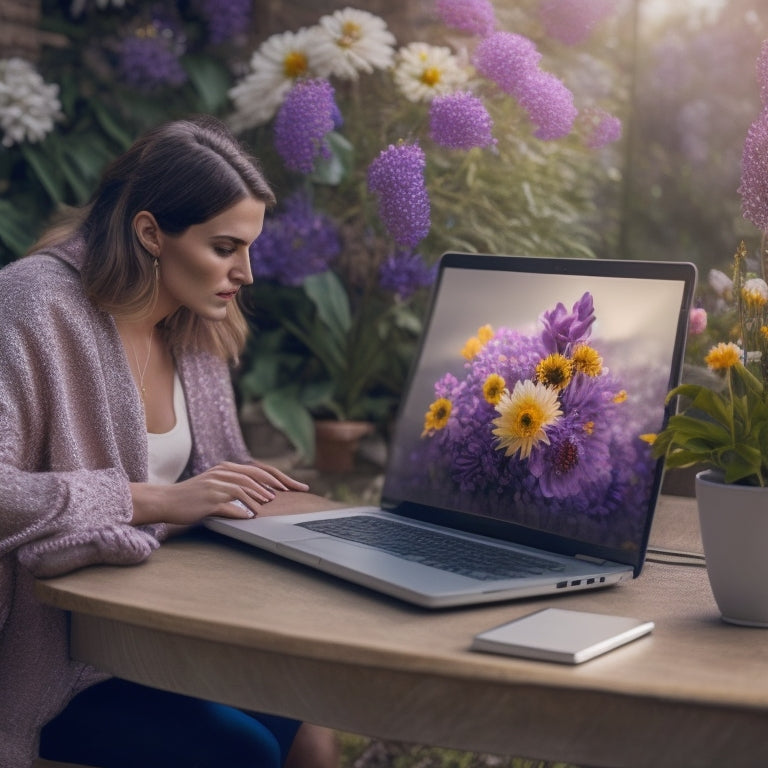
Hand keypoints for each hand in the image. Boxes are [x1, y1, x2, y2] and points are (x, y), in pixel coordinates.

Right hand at [130, 460, 308, 525]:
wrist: (165, 501)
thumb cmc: (192, 498)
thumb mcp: (215, 489)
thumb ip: (235, 490)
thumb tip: (258, 501)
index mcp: (227, 469)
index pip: (258, 470)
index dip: (278, 477)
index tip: (295, 486)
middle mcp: (223, 472)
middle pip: (256, 474)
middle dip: (277, 482)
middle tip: (294, 490)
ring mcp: (216, 484)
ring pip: (244, 484)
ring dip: (260, 493)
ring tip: (271, 501)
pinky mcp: (209, 497)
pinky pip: (230, 501)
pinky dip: (243, 507)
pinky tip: (251, 514)